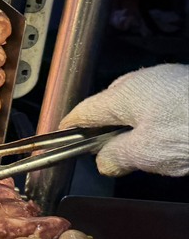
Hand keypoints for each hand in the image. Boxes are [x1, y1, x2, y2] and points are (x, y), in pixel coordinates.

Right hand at [59, 64, 188, 176]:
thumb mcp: (146, 153)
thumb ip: (116, 157)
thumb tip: (103, 161)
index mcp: (121, 94)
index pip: (83, 111)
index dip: (70, 127)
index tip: (61, 135)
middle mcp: (140, 79)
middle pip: (110, 104)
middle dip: (105, 125)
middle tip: (112, 151)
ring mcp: (167, 77)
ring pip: (138, 101)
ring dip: (134, 120)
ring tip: (147, 144)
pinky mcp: (186, 82)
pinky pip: (161, 99)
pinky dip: (157, 115)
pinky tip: (171, 131)